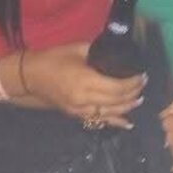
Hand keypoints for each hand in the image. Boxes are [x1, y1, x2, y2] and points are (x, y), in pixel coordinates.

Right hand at [21, 43, 146, 129]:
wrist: (29, 77)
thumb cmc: (52, 59)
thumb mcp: (77, 49)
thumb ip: (99, 51)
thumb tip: (117, 51)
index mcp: (85, 81)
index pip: (117, 87)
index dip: (133, 83)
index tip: (143, 75)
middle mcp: (84, 99)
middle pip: (116, 101)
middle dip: (133, 93)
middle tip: (143, 84)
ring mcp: (80, 110)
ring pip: (110, 113)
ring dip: (127, 107)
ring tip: (139, 99)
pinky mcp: (76, 115)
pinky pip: (99, 120)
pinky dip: (115, 122)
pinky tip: (127, 123)